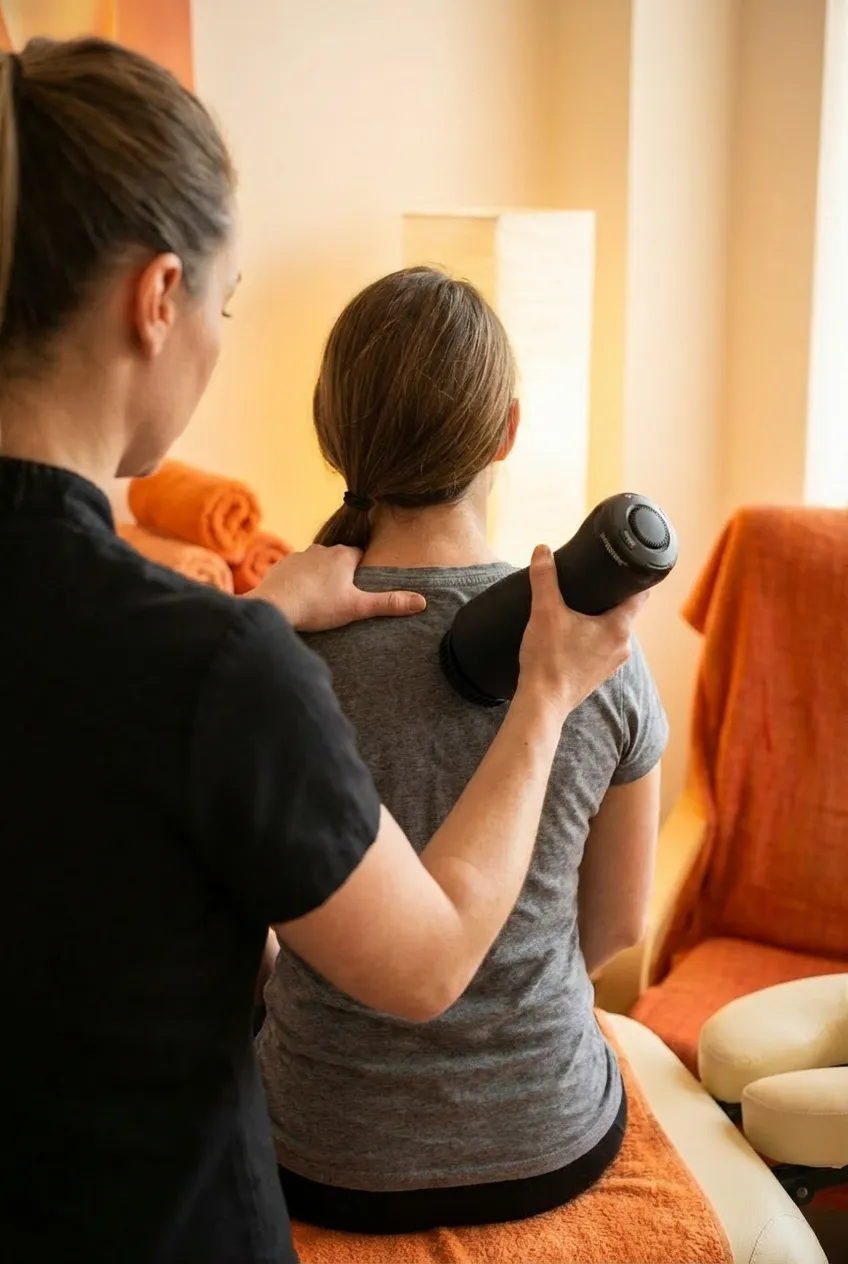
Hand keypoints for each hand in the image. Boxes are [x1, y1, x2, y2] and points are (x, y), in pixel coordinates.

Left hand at [246, 544, 426, 631]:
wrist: (274, 606)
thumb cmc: (318, 606)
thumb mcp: (357, 607)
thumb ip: (389, 603)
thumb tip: (422, 601)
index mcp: (344, 556)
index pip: (361, 556)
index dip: (363, 572)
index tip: (362, 588)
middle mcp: (322, 549)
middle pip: (339, 559)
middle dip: (342, 575)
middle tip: (343, 598)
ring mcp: (300, 556)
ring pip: (317, 564)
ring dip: (321, 577)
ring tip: (321, 601)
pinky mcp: (282, 566)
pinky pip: (297, 571)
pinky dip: (300, 582)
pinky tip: (300, 598)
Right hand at [516, 545, 645, 720]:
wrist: (541, 703)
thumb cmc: (548, 660)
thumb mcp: (544, 612)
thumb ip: (544, 578)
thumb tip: (543, 550)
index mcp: (619, 628)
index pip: (640, 595)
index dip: (632, 578)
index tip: (622, 566)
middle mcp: (623, 647)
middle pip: (623, 611)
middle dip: (608, 597)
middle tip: (591, 582)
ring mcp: (612, 664)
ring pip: (611, 630)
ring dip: (598, 618)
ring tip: (578, 606)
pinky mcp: (597, 674)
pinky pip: (601, 647)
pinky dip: (591, 637)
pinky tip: (572, 633)